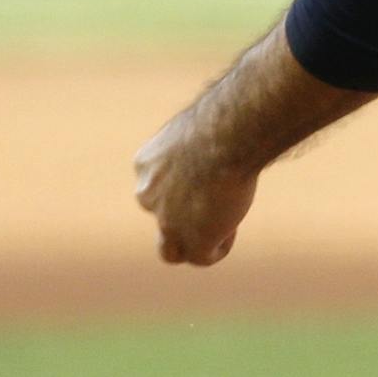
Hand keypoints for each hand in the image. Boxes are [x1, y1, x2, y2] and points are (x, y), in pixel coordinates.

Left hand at [132, 108, 260, 265]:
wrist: (226, 135)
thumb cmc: (223, 121)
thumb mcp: (202, 128)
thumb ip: (201, 146)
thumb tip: (220, 149)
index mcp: (146, 164)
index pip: (158, 186)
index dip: (186, 186)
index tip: (212, 174)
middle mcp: (148, 194)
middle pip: (163, 216)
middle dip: (188, 214)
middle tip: (220, 198)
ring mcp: (167, 221)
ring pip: (170, 250)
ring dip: (193, 242)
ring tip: (220, 228)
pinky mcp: (193, 240)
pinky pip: (203, 257)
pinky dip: (218, 247)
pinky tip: (232, 229)